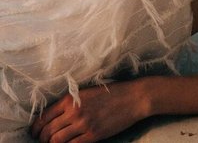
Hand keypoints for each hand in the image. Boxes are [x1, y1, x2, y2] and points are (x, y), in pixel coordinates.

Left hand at [30, 80, 146, 142]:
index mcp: (71, 98)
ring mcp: (84, 125)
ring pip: (56, 141)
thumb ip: (71, 101)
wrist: (133, 98)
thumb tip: (54, 114)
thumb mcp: (87, 91)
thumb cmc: (111, 92)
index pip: (44, 116)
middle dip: (41, 138)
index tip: (34, 132)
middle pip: (47, 131)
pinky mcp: (93, 135)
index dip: (36, 127)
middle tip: (41, 140)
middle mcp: (74, 112)